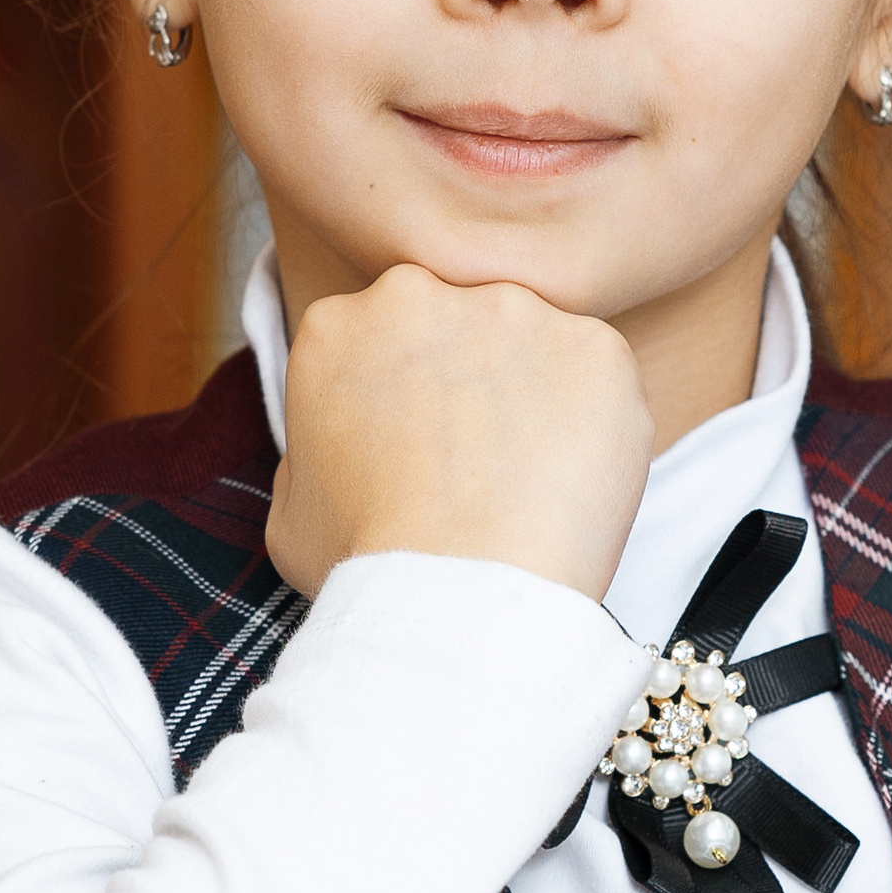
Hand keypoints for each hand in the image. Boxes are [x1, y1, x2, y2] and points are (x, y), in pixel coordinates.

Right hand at [266, 264, 652, 602]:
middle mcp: (421, 294)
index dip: (402, 392)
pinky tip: (569, 479)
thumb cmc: (367, 568)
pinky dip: (595, 419)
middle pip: (457, 323)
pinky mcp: (592, 344)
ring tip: (526, 477)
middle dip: (470, 375)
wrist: (459, 598)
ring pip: (532, 342)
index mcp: (337, 325)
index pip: (379, 337)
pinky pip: (599, 374)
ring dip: (534, 393)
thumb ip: (313, 453)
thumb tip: (337, 448)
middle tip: (477, 458)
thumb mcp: (292, 513)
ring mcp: (513, 311)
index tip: (417, 441)